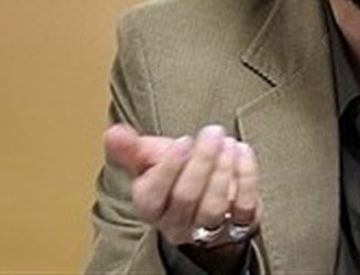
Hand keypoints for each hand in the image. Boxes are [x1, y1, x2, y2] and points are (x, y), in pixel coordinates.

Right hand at [104, 124, 262, 255]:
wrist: (205, 202)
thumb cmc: (175, 177)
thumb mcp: (149, 160)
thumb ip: (129, 148)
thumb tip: (112, 133)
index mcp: (150, 207)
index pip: (153, 195)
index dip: (169, 167)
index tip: (183, 141)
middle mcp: (176, 223)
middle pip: (186, 197)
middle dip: (201, 161)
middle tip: (212, 132)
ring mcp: (208, 228)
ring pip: (214, 205)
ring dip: (224, 168)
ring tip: (228, 141)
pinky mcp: (239, 225)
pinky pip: (244, 206)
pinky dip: (246, 176)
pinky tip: (242, 152)